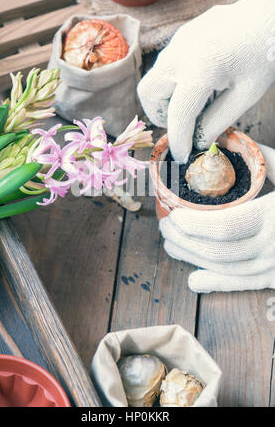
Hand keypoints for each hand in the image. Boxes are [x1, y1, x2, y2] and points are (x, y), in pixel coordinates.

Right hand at [138, 0, 274, 162]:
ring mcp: (178, 41)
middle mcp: (182, 52)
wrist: (268, 13)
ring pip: (154, 78)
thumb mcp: (246, 95)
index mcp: (202, 68)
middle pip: (149, 93)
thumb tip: (198, 142)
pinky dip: (174, 82)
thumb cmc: (264, 53)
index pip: (178, 114)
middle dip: (160, 115)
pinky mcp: (181, 36)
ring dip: (165, 98)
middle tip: (182, 125)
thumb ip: (218, 121)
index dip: (178, 140)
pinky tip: (199, 84)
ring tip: (194, 105)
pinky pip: (166, 65)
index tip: (181, 156)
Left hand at [159, 144, 274, 292]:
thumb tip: (226, 144)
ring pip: (226, 269)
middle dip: (184, 241)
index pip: (224, 227)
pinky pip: (244, 285)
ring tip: (171, 247)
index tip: (172, 214)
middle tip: (164, 228)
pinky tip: (194, 280)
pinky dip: (217, 284)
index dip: (193, 225)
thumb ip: (266, 159)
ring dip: (193, 259)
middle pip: (219, 250)